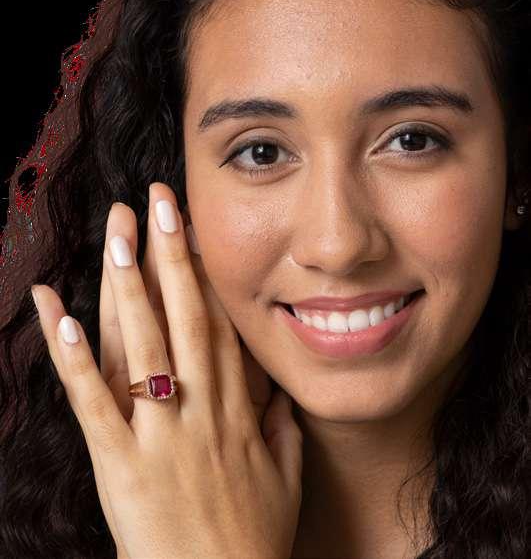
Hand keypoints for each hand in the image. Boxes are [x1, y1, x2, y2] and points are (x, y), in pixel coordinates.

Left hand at [31, 182, 302, 558]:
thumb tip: (280, 387)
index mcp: (238, 411)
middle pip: (185, 319)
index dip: (209, 276)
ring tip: (117, 237)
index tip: (198, 234)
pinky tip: (58, 315)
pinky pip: (93, 405)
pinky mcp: (120, 466)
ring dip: (127, 290)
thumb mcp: (286, 477)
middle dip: (171, 258)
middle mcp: (201, 410)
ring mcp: (160, 435)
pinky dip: (73, 360)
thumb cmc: (252, 538)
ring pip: (142, 348)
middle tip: (159, 205)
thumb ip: (284, 427)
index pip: (222, 326)